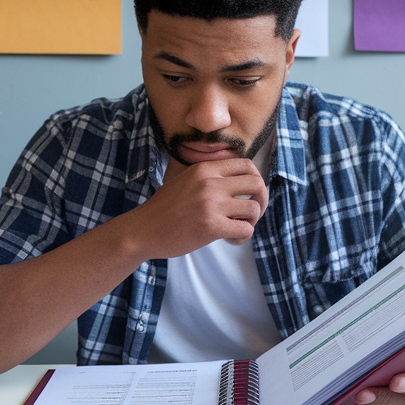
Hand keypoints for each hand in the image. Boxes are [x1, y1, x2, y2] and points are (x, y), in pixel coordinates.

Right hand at [128, 158, 268, 257]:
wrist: (142, 230)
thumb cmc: (164, 209)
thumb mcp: (185, 180)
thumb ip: (208, 177)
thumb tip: (237, 181)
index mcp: (205, 169)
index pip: (247, 165)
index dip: (255, 181)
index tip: (249, 195)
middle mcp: (211, 183)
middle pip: (257, 184)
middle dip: (261, 201)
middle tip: (252, 214)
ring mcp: (211, 204)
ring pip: (253, 209)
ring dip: (251, 222)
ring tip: (237, 229)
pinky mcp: (211, 226)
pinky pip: (245, 229)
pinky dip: (243, 236)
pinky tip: (230, 239)